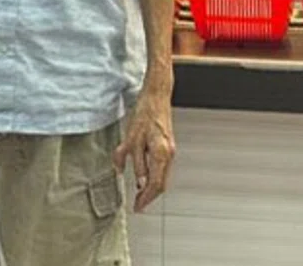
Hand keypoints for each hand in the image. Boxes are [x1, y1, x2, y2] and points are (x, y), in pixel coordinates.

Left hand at [112, 91, 176, 211]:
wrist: (157, 96)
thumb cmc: (145, 113)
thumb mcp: (132, 138)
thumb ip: (132, 161)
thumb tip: (134, 180)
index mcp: (161, 154)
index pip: (154, 184)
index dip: (145, 198)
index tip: (137, 207)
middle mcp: (169, 154)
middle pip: (161, 184)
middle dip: (149, 197)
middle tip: (138, 204)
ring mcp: (170, 150)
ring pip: (163, 177)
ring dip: (152, 188)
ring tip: (140, 194)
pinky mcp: (168, 146)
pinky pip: (163, 168)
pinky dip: (155, 177)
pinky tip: (145, 177)